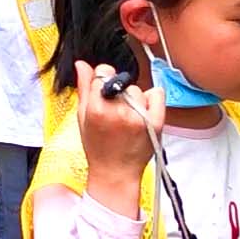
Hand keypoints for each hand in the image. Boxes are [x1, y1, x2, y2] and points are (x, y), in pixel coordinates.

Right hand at [76, 62, 163, 217]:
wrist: (116, 173)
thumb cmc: (98, 148)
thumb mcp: (82, 118)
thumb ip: (84, 88)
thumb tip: (82, 64)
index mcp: (98, 109)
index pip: (103, 71)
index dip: (101, 79)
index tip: (102, 91)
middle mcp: (119, 112)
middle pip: (121, 80)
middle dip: (117, 91)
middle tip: (114, 112)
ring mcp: (139, 117)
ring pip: (138, 89)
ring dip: (134, 99)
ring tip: (127, 118)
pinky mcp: (156, 123)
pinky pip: (157, 94)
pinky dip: (152, 99)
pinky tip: (143, 113)